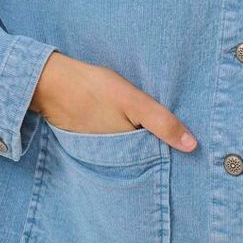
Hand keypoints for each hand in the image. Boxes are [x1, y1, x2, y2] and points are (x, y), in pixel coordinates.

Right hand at [28, 51, 197, 152]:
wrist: (50, 82)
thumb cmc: (93, 89)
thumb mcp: (132, 101)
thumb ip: (161, 122)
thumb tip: (192, 146)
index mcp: (126, 154)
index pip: (158, 160)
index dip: (173, 151)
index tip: (190, 147)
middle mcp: (113, 159)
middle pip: (144, 157)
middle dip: (160, 149)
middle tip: (178, 135)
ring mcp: (100, 151)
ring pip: (130, 150)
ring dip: (143, 142)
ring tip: (157, 129)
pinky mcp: (91, 139)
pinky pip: (115, 143)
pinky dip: (125, 136)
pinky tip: (130, 124)